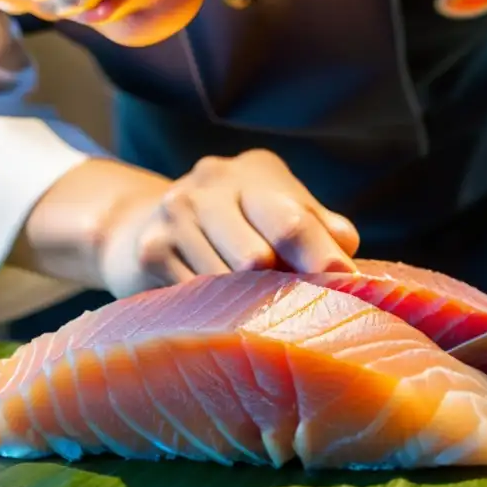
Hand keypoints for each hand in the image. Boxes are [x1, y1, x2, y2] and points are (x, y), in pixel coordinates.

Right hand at [97, 149, 359, 297]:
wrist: (140, 225)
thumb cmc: (235, 226)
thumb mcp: (278, 213)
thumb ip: (317, 228)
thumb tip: (345, 247)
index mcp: (256, 174)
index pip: (291, 220)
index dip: (320, 258)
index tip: (343, 286)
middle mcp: (212, 184)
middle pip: (256, 258)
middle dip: (280, 289)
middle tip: (293, 310)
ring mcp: (176, 214)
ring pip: (225, 284)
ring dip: (247, 306)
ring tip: (255, 313)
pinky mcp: (150, 249)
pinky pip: (194, 297)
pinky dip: (212, 313)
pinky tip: (219, 312)